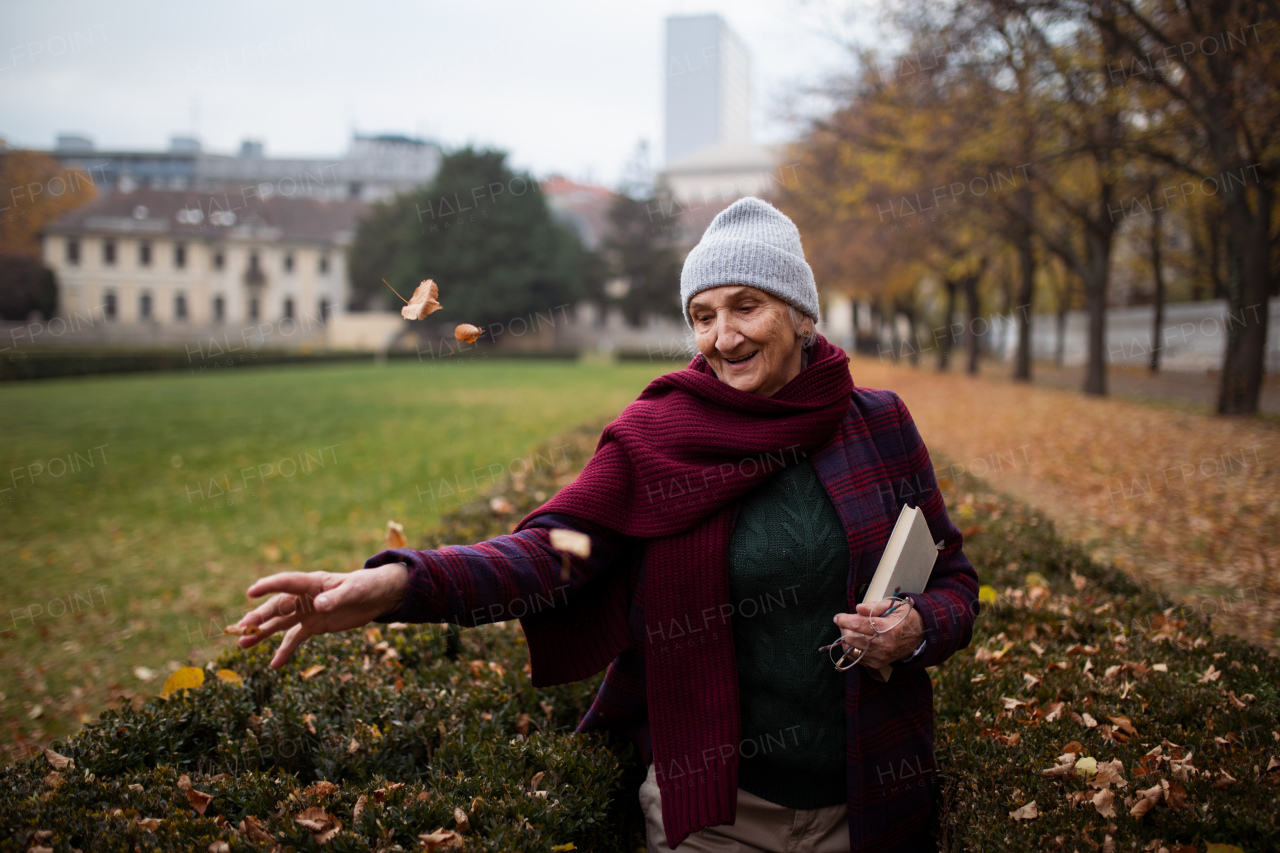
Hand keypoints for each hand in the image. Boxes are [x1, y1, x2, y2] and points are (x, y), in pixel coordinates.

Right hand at [233, 563, 408, 668]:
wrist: (377, 597)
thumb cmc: (366, 587)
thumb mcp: (355, 591)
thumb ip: (337, 598)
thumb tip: (318, 605)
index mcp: (313, 582)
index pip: (287, 582)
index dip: (269, 586)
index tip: (251, 592)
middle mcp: (305, 597)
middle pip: (278, 606)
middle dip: (260, 617)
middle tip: (242, 627)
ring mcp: (307, 612)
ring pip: (280, 623)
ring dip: (263, 633)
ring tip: (243, 643)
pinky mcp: (313, 626)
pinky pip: (295, 639)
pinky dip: (284, 651)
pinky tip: (274, 664)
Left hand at [832, 598, 923, 671]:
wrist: (920, 636)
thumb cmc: (904, 617)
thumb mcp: (893, 606)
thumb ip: (874, 606)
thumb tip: (858, 608)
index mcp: (888, 628)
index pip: (859, 624)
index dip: (844, 619)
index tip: (837, 617)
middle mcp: (884, 644)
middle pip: (852, 637)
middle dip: (844, 628)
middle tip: (844, 622)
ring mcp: (881, 656)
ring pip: (852, 649)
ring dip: (847, 639)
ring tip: (850, 630)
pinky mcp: (878, 663)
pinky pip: (857, 658)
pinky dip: (853, 648)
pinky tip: (857, 640)